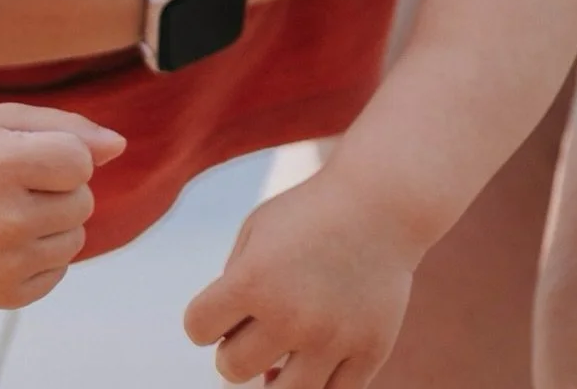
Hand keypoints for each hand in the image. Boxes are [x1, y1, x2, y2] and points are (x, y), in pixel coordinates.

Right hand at [0, 104, 124, 308]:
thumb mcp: (6, 122)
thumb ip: (68, 127)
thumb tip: (120, 146)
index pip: (79, 162)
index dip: (62, 154)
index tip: (25, 153)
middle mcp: (0, 219)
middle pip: (83, 201)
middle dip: (58, 188)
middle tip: (11, 184)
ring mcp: (1, 263)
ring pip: (76, 238)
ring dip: (54, 221)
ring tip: (7, 210)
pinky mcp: (3, 295)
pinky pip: (59, 270)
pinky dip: (41, 253)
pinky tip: (3, 240)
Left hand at [183, 175, 419, 388]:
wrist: (379, 205)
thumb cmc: (308, 215)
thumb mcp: (256, 231)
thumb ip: (233, 283)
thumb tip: (229, 346)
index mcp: (253, 279)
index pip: (198, 327)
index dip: (203, 321)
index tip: (219, 311)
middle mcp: (290, 315)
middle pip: (233, 369)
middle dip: (233, 354)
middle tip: (249, 333)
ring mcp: (332, 339)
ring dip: (272, 381)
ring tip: (277, 356)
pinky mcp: (369, 352)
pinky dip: (317, 384)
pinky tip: (311, 360)